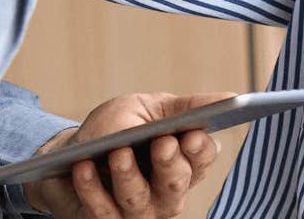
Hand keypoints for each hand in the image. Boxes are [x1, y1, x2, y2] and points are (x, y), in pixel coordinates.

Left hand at [23, 91, 231, 217]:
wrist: (71, 154)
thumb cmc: (116, 129)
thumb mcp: (150, 109)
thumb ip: (185, 107)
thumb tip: (231, 97)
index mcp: (184, 163)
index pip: (201, 160)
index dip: (199, 149)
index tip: (192, 134)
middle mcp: (166, 194)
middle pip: (175, 184)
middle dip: (170, 164)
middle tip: (163, 143)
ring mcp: (137, 212)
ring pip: (138, 200)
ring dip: (128, 175)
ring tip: (118, 152)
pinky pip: (101, 211)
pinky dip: (92, 188)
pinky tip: (85, 167)